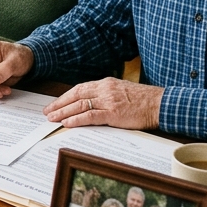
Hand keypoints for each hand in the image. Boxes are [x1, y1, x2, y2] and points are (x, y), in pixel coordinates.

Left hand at [43, 78, 163, 129]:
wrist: (159, 103)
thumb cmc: (143, 100)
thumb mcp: (121, 92)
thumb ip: (106, 95)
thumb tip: (91, 105)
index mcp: (106, 83)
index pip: (80, 88)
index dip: (65, 96)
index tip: (55, 103)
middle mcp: (105, 89)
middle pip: (76, 95)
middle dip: (59, 104)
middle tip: (47, 112)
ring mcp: (109, 101)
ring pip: (80, 105)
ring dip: (63, 112)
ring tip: (52, 118)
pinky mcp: (113, 113)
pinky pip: (90, 115)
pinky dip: (77, 119)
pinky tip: (67, 123)